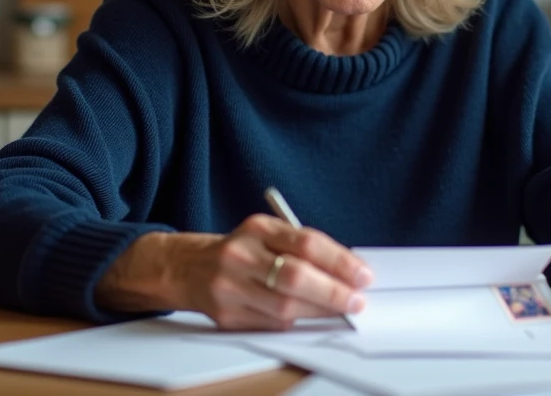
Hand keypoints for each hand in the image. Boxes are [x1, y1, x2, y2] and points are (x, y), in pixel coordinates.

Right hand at [96, 215, 372, 329]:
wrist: (187, 267)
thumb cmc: (240, 250)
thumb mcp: (268, 234)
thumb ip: (303, 248)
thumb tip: (348, 270)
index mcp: (258, 228)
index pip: (306, 242)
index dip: (340, 260)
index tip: (363, 274)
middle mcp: (241, 254)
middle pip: (295, 277)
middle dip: (333, 291)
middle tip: (356, 299)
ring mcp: (230, 286)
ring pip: (284, 306)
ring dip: (319, 311)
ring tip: (341, 309)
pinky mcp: (226, 315)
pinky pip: (270, 323)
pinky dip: (295, 321)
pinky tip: (308, 317)